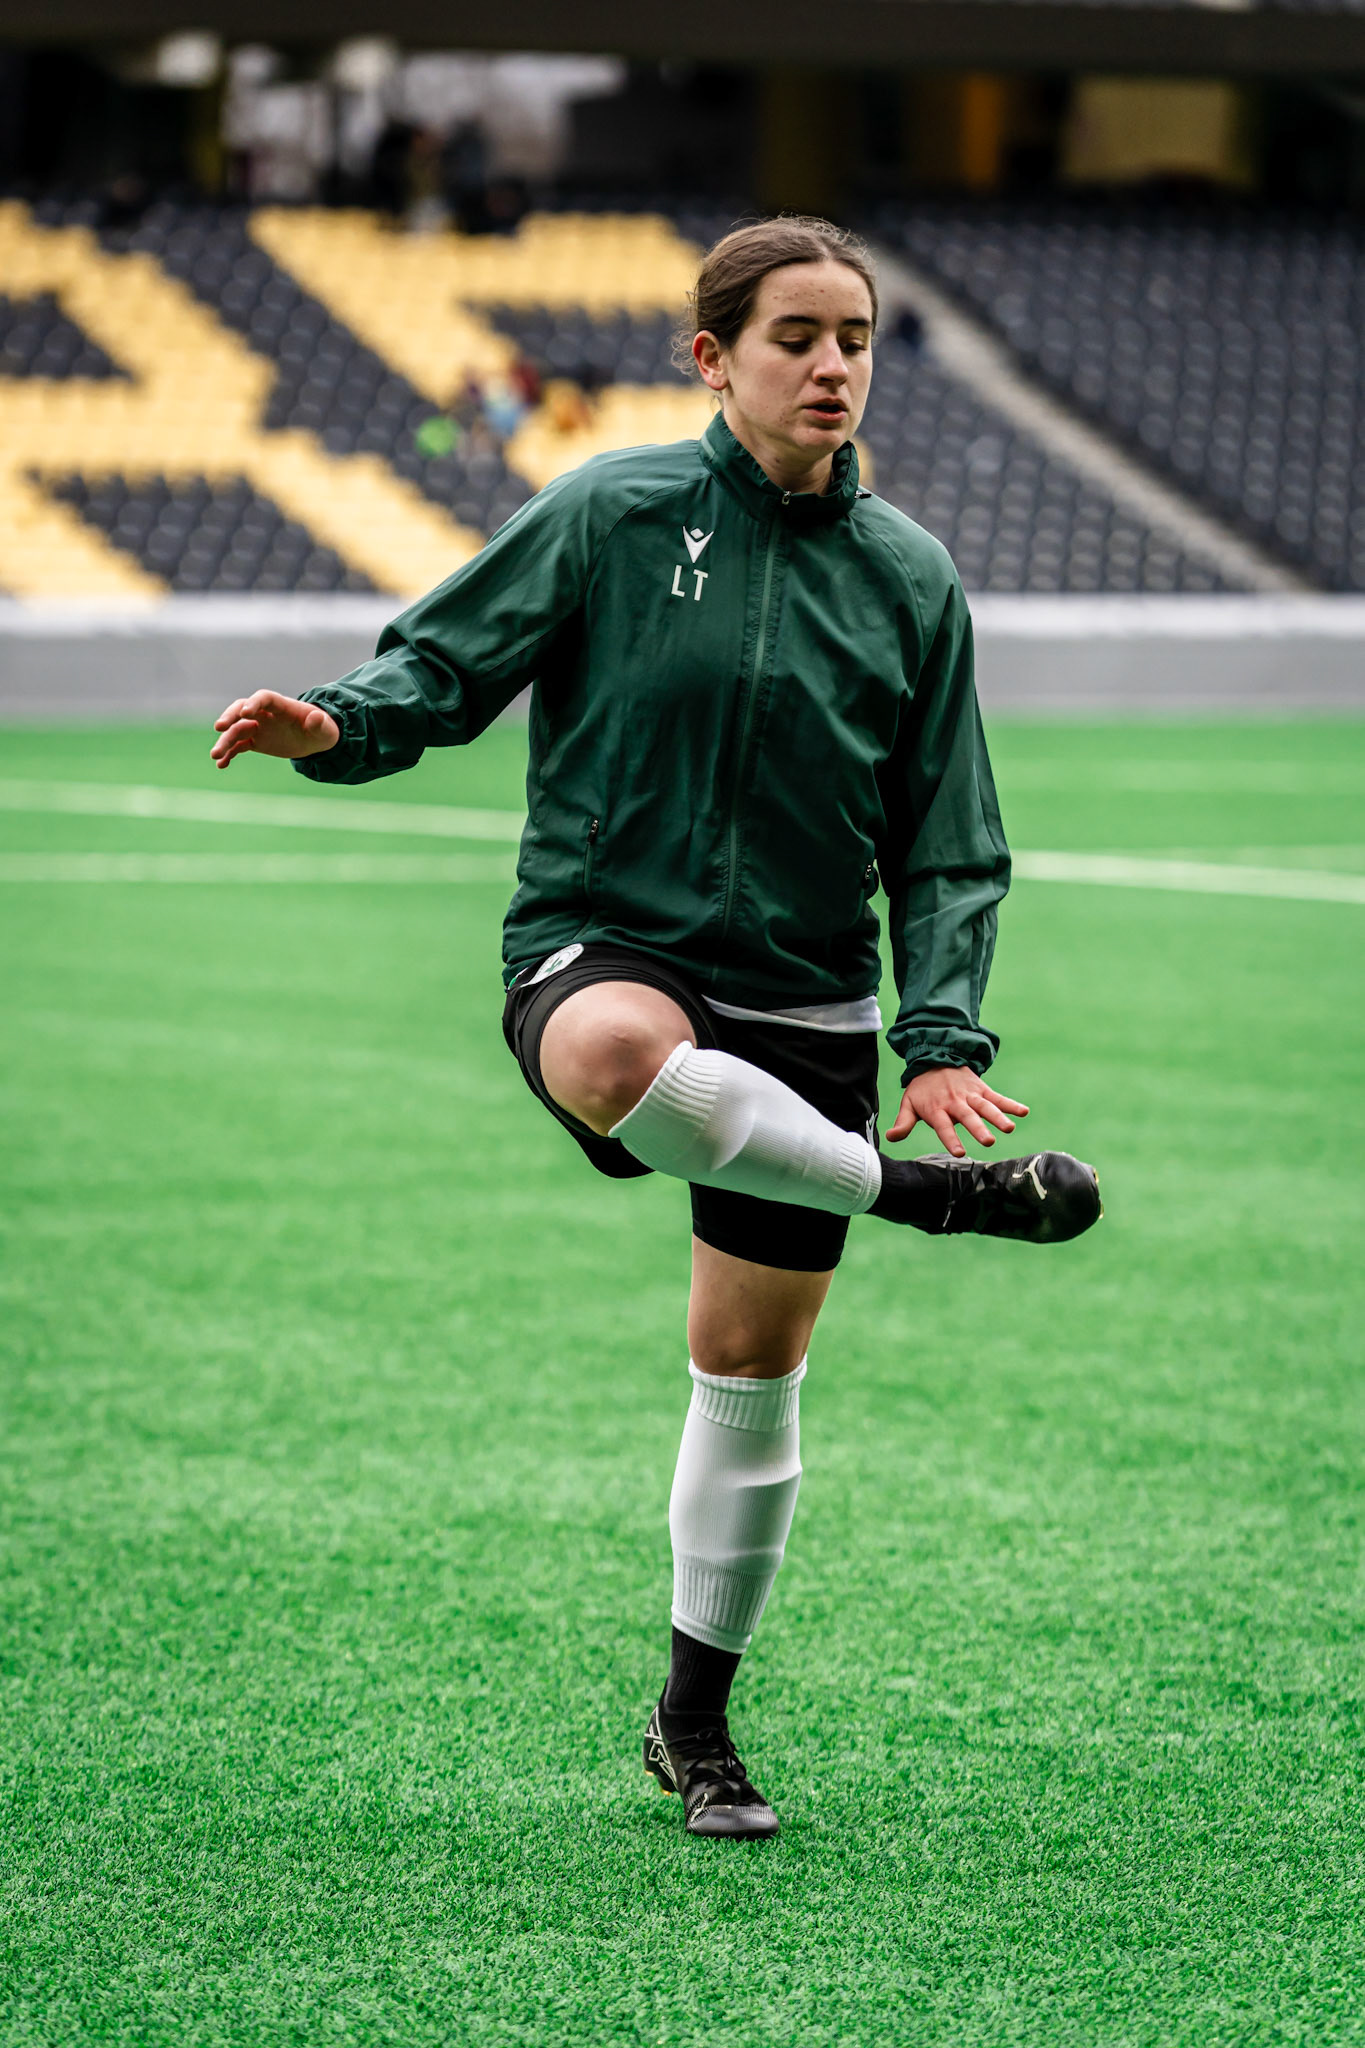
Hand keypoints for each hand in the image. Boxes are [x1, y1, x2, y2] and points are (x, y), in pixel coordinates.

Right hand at [210, 691, 339, 769]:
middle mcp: (265, 714)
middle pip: (241, 710)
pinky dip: (229, 754)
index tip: (244, 713)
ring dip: (224, 741)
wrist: (315, 739)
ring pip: (236, 731)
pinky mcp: (255, 741)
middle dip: (230, 717)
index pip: (263, 698)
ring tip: (214, 755)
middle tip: (219, 727)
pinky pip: (238, 746)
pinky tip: (221, 765)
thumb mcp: (325, 729)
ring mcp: (258, 727)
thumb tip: (315, 718)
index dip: (254, 703)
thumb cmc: (322, 729)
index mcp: (281, 706)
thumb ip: (320, 724)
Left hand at [885, 1067, 1028, 1158]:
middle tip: (988, 1142)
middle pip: (968, 1117)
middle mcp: (955, 1102)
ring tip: (1009, 1128)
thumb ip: (903, 1122)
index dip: (951, 1139)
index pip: (944, 1127)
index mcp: (937, 1109)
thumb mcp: (909, 1103)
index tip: (960, 1153)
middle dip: (978, 1129)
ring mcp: (970, 1094)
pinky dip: (1010, 1104)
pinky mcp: (982, 1088)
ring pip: (985, 1107)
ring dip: (998, 1117)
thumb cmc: (922, 1088)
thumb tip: (891, 1138)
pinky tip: (1024, 1111)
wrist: (936, 1057)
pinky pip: (997, 1097)